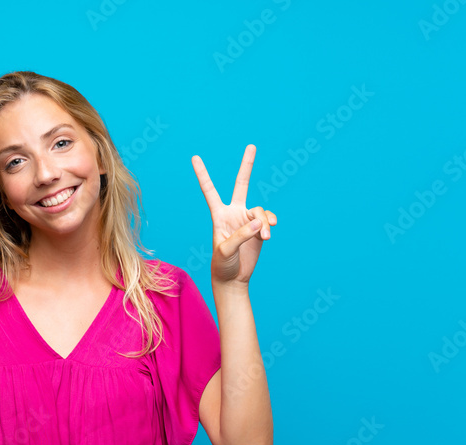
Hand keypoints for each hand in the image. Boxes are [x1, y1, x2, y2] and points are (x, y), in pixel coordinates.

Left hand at [191, 145, 276, 286]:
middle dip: (247, 165)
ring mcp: (247, 220)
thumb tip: (260, 222)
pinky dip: (270, 224)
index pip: (210, 191)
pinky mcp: (260, 229)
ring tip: (266, 237)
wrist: (233, 278)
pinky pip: (268, 219)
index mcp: (219, 215)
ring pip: (261, 210)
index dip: (203, 174)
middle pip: (242, 184)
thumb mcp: (226, 250)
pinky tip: (268, 234)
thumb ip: (242, 235)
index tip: (194, 157)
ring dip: (265, 222)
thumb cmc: (222, 265)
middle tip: (252, 145)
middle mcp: (234, 213)